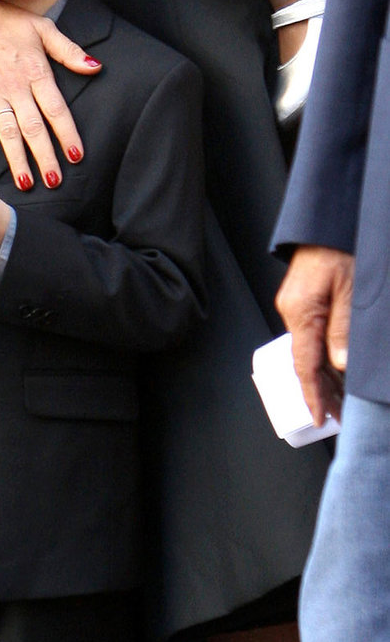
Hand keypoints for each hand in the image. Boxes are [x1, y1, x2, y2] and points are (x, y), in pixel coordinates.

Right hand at [0, 0, 98, 189]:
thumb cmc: (6, 20)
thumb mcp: (43, 28)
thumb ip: (69, 51)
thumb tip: (95, 67)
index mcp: (35, 71)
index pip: (55, 108)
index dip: (67, 132)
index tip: (76, 155)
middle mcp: (14, 86)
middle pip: (32, 127)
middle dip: (44, 155)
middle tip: (54, 180)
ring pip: (6, 132)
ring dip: (16, 159)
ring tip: (26, 183)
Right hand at [276, 245, 352, 426]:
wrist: (325, 222)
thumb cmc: (339, 249)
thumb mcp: (351, 290)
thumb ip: (344, 329)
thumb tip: (340, 364)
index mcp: (301, 312)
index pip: (305, 364)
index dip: (313, 395)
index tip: (320, 418)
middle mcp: (291, 310)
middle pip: (304, 361)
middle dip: (320, 391)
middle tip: (338, 415)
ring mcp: (293, 305)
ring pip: (306, 349)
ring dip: (322, 375)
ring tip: (340, 398)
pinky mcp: (300, 300)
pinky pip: (308, 335)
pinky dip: (320, 355)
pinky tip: (334, 367)